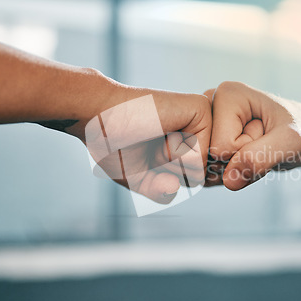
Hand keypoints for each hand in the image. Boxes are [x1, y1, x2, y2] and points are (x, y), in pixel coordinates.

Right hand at [68, 75, 211, 203]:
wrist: (97, 119)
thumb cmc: (113, 145)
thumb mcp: (138, 179)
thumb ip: (162, 191)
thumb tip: (176, 186)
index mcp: (187, 144)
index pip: (192, 182)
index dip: (163, 180)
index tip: (145, 156)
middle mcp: (198, 129)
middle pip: (198, 178)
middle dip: (167, 171)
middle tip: (148, 143)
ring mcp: (202, 118)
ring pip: (201, 169)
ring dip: (169, 161)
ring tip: (154, 134)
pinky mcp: (202, 109)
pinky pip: (200, 156)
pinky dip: (173, 152)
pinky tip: (159, 128)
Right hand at [205, 81, 300, 189]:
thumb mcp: (290, 143)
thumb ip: (261, 157)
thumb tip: (228, 181)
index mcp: (225, 94)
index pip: (220, 147)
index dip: (248, 151)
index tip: (265, 135)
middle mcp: (208, 104)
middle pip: (208, 157)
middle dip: (238, 161)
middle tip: (261, 143)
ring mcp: (205, 121)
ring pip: (206, 167)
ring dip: (234, 169)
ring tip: (255, 148)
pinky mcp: (205, 136)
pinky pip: (206, 171)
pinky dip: (229, 173)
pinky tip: (244, 157)